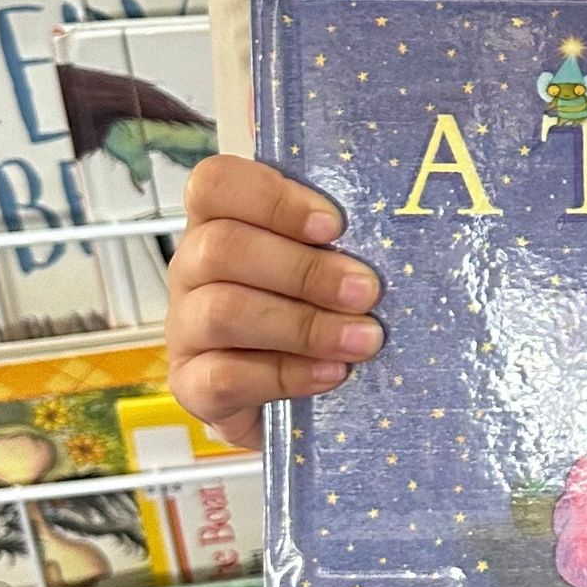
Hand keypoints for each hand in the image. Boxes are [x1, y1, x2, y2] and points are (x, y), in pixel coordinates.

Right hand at [168, 156, 384, 449]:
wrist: (290, 401)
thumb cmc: (316, 313)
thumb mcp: (330, 266)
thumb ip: (343, 242)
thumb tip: (400, 229)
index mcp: (221, 223)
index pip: (215, 185)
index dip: (272, 199)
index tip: (333, 225)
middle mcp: (193, 270)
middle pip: (221, 247)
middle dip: (304, 269)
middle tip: (366, 291)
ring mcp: (185, 330)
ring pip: (222, 312)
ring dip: (303, 325)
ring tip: (363, 339)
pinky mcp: (193, 386)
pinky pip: (225, 377)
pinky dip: (287, 374)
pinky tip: (332, 374)